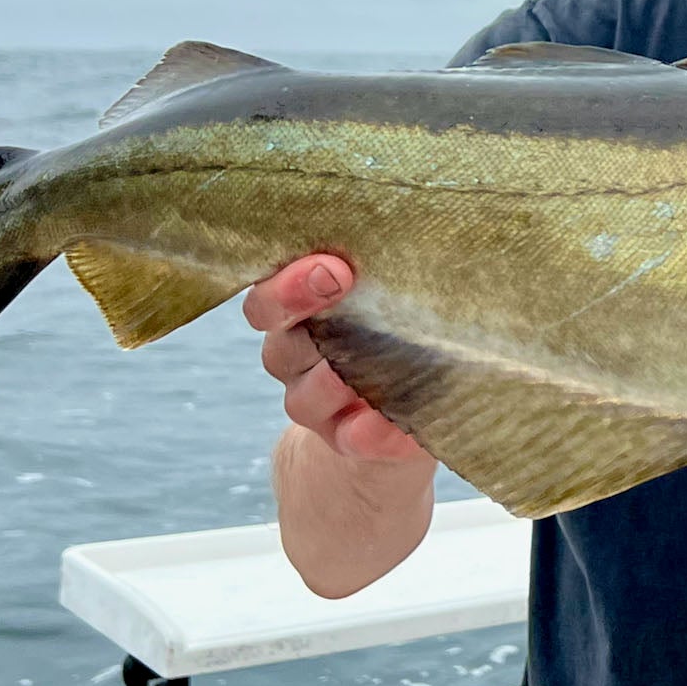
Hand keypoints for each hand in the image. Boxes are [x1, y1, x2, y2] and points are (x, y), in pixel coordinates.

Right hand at [243, 255, 429, 462]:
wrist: (401, 411)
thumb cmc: (397, 326)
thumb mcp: (388, 292)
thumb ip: (386, 271)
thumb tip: (421, 245)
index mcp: (295, 316)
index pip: (265, 303)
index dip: (288, 286)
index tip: (334, 267)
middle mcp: (294, 360)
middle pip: (281, 347)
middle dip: (305, 312)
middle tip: (342, 283)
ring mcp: (314, 405)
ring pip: (307, 397)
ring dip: (336, 378)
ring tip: (372, 361)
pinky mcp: (345, 440)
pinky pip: (353, 439)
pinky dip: (376, 432)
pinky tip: (400, 424)